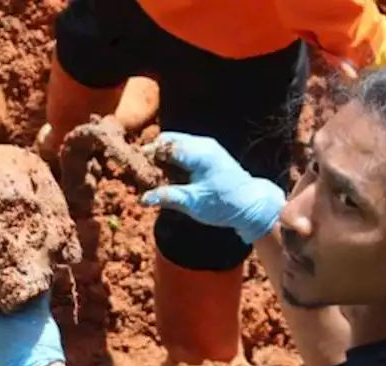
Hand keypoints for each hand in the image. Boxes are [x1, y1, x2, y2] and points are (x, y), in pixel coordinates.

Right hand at [139, 131, 285, 243]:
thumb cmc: (223, 204)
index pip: (165, 146)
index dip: (147, 156)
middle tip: (142, 173)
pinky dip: (172, 159)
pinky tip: (168, 176)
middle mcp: (203, 144)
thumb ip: (168, 197)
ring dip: (162, 157)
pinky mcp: (208, 153)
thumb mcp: (193, 203)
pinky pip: (184, 149)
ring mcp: (206, 147)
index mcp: (200, 154)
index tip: (134, 168)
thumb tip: (143, 199)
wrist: (251, 205)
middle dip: (153, 154)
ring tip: (154, 177)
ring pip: (175, 143)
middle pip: (168, 140)